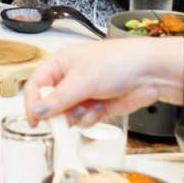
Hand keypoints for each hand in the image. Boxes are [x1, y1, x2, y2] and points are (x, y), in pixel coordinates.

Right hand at [22, 37, 183, 127]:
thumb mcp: (82, 79)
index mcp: (61, 64)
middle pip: (50, 104)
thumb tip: (37, 110)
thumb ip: (58, 99)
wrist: (151, 72)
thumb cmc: (119, 61)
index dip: (32, 102)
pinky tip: (102, 107)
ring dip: (78, 116)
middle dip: (59, 112)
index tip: (35, 120)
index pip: (36, 85)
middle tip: (65, 116)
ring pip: (67, 116)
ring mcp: (84, 94)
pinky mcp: (97, 107)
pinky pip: (84, 121)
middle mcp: (70, 79)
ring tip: (91, 106)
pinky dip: (91, 118)